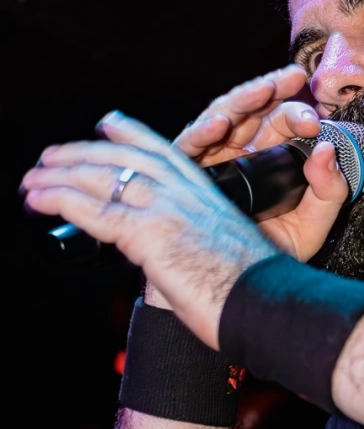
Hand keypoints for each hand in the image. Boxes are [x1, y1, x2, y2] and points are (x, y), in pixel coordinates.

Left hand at [22, 113, 276, 347]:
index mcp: (206, 193)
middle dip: (80, 154)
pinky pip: (95, 209)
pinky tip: (38, 200)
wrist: (267, 304)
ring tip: (31, 181)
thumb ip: (195, 240)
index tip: (107, 123)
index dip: (130, 135)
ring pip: (102, 177)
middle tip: (49, 157)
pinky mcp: (150, 233)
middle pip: (123, 158)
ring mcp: (167, 208)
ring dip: (58, 176)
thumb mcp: (227, 251)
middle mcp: (185, 192)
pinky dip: (60, 200)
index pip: (162, 151)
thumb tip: (167, 255)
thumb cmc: (253, 290)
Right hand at [173, 64, 347, 262]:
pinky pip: (188, 147)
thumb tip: (327, 151)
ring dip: (242, 100)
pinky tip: (219, 126)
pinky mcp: (184, 173)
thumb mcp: (311, 225)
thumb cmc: (270, 254)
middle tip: (292, 78)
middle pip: (252, 111)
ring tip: (263, 89)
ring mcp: (210, 159)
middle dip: (271, 90)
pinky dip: (202, 132)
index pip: (283, 124)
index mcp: (269, 158)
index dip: (298, 115)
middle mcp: (239, 152)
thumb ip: (329, 190)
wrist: (234, 288)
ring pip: (221, 117)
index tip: (315, 121)